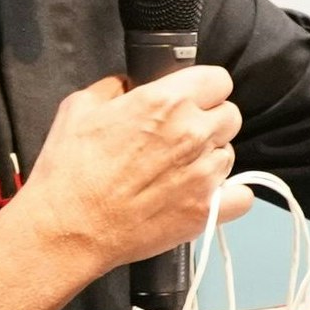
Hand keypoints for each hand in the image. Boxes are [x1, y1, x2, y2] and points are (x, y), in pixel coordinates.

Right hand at [1, 68, 251, 274]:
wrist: (67, 229)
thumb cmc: (69, 172)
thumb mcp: (79, 108)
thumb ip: (114, 88)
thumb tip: (130, 84)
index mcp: (165, 102)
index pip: (218, 80)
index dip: (205, 89)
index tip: (192, 100)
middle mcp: (192, 133)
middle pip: (230, 116)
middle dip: (208, 122)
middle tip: (180, 137)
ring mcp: (204, 174)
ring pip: (229, 154)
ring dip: (210, 159)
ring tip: (176, 172)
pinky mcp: (207, 210)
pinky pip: (242, 197)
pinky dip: (228, 196)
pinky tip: (202, 196)